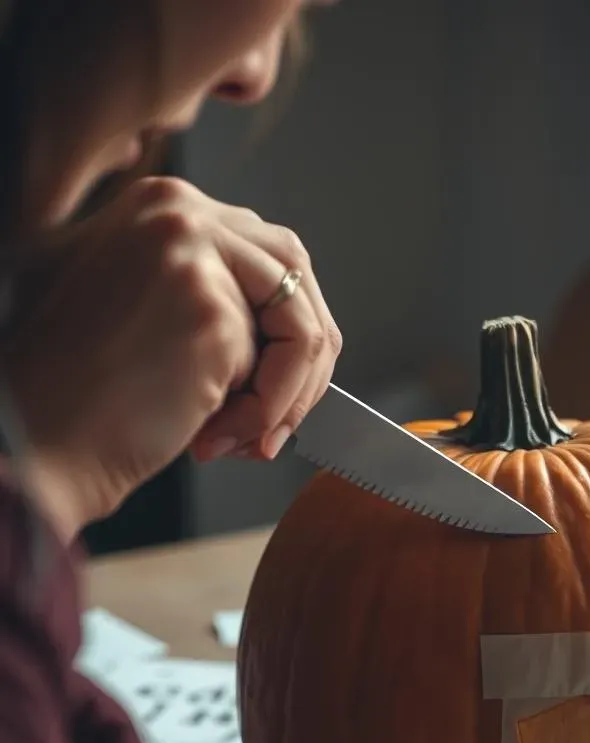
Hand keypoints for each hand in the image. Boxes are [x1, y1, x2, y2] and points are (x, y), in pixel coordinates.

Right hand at [0, 176, 340, 539]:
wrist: (35, 441)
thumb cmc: (82, 392)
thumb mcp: (142, 305)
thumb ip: (210, 287)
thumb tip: (290, 327)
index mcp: (162, 204)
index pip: (267, 254)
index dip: (284, 326)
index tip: (273, 385)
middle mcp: (179, 210)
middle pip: (296, 275)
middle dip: (305, 357)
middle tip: (280, 418)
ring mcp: (194, 253)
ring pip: (302, 326)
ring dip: (288, 395)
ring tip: (242, 438)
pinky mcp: (210, 309)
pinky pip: (286, 367)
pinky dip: (267, 413)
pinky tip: (214, 438)